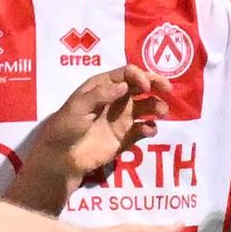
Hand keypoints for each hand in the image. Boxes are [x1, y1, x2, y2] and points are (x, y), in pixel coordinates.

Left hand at [29, 66, 170, 189]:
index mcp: (103, 86)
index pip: (127, 74)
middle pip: (142, 86)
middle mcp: (116, 99)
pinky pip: (144, 129)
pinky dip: (150, 128)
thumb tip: (124, 86)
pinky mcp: (127, 137)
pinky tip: (147, 130)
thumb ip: (100, 95)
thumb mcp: (77, 107)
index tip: (145, 87)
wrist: (62, 158)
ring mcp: (123, 118)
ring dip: (157, 106)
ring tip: (161, 112)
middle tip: (168, 89)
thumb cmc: (65, 127)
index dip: (139, 76)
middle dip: (156, 84)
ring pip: (147, 106)